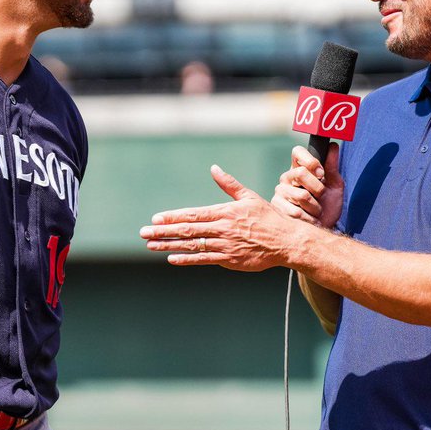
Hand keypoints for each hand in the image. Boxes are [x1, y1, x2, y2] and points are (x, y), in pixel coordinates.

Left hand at [140, 164, 301, 271]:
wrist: (286, 241)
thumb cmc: (268, 217)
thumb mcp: (248, 197)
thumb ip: (229, 184)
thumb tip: (214, 169)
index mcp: (225, 212)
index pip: (193, 215)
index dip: (173, 217)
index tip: (156, 219)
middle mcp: (222, 229)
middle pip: (188, 230)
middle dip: (163, 232)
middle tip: (144, 233)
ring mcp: (225, 246)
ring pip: (193, 245)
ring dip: (170, 246)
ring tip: (151, 246)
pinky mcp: (229, 260)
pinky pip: (204, 259)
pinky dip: (188, 259)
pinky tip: (172, 258)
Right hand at [271, 144, 343, 229]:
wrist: (324, 227)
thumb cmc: (328, 205)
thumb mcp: (335, 185)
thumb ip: (332, 167)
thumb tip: (333, 146)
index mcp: (299, 168)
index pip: (298, 152)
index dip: (311, 161)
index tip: (322, 173)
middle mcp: (287, 178)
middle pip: (300, 173)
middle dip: (318, 187)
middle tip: (321, 196)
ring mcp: (280, 192)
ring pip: (301, 195)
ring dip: (315, 206)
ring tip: (315, 210)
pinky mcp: (277, 208)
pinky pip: (296, 211)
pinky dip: (309, 217)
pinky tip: (309, 218)